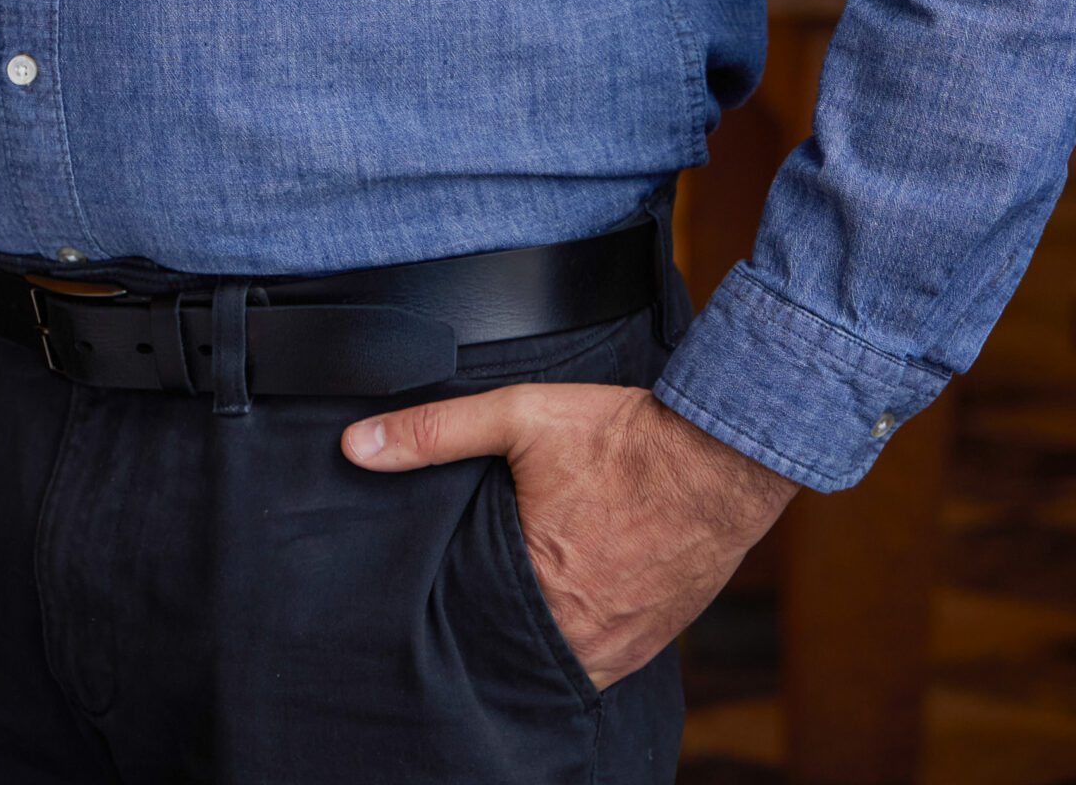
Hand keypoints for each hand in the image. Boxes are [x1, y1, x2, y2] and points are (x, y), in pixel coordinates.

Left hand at [342, 382, 794, 685]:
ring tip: (517, 594)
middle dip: (487, 620)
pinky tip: (567, 602)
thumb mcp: (520, 416)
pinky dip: (577, 638)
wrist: (719, 457)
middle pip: (505, 644)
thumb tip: (356, 447)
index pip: (461, 618)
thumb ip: (434, 432)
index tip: (434, 584)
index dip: (443, 602)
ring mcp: (617, 647)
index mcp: (532, 588)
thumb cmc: (623, 438)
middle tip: (477, 584)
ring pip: (552, 659)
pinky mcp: (651, 644)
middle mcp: (575, 635)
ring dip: (533, 633)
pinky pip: (598, 660)